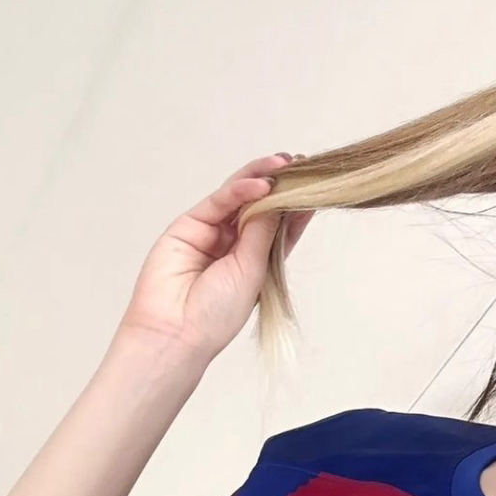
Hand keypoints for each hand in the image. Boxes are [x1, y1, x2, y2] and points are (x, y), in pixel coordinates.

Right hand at [119, 153, 313, 360]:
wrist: (177, 331)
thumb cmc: (217, 314)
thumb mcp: (253, 270)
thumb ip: (263, 233)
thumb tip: (281, 198)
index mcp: (257, 260)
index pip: (281, 224)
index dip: (297, 204)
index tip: (317, 183)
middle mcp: (236, 243)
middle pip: (261, 205)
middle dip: (282, 184)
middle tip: (303, 164)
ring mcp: (213, 232)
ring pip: (240, 197)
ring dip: (262, 178)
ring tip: (285, 164)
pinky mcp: (190, 225)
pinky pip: (219, 202)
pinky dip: (240, 190)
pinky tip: (260, 184)